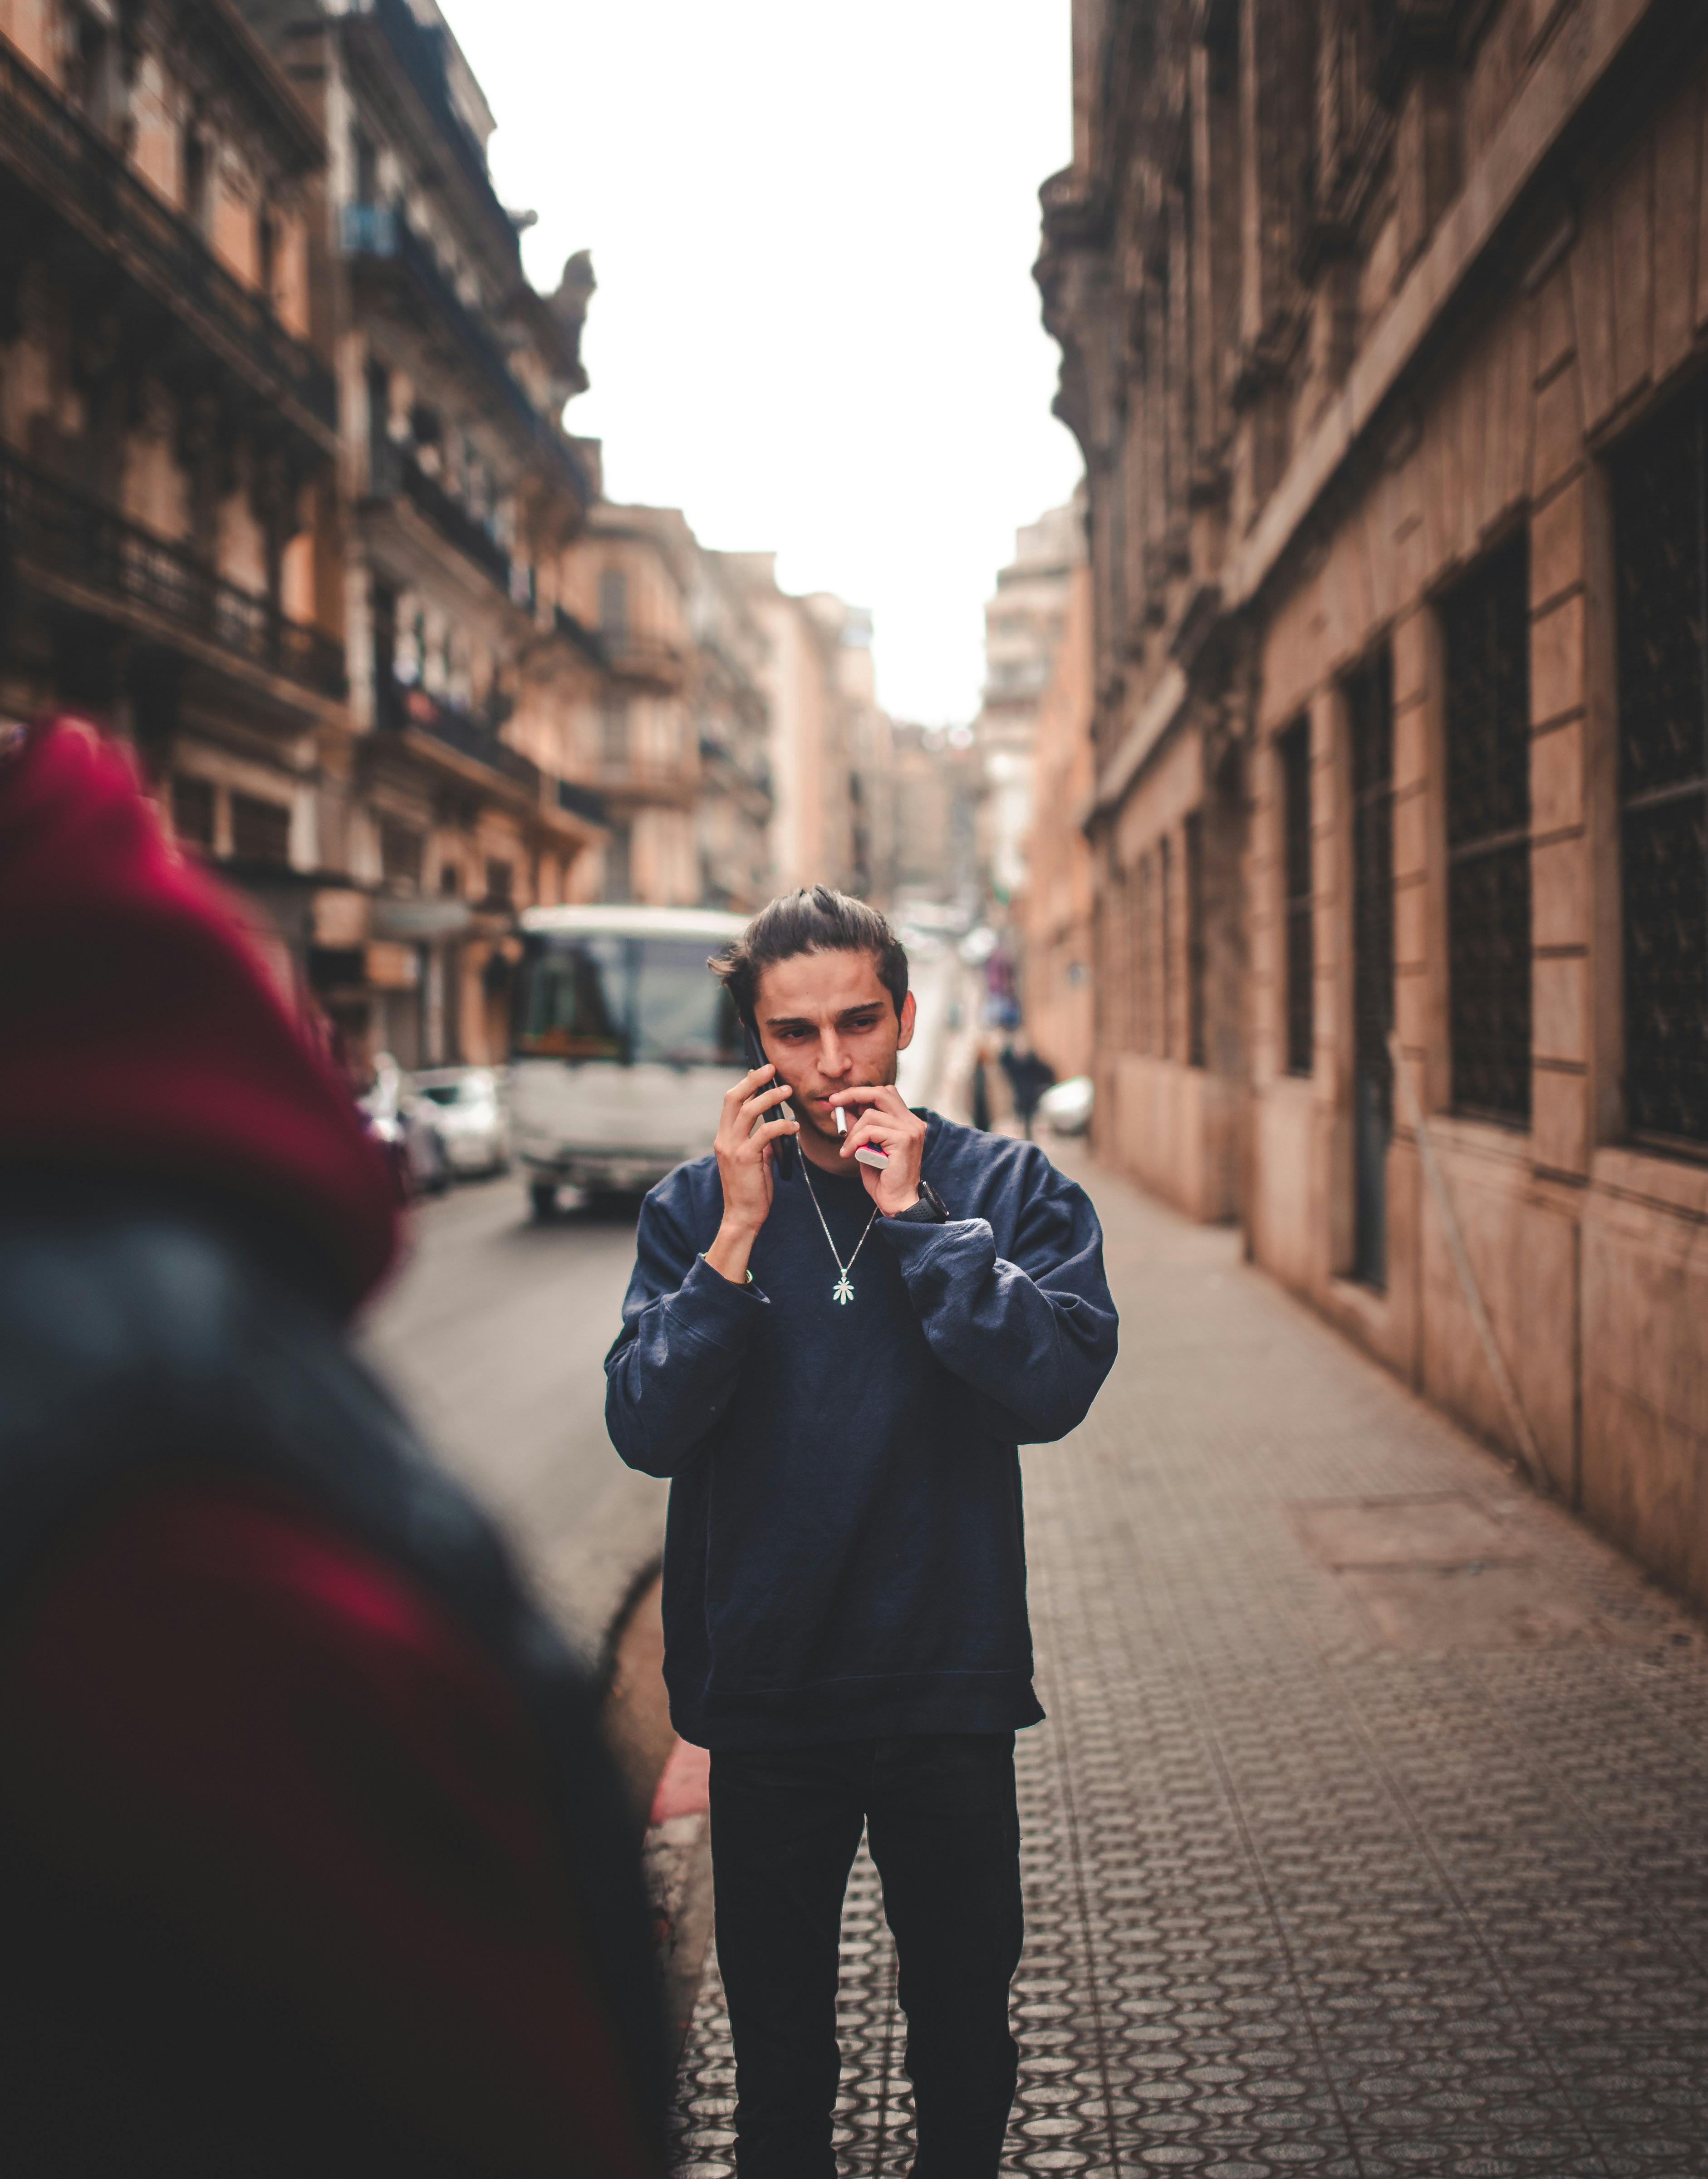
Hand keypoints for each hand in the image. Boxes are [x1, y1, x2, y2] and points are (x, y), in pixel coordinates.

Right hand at [706, 1064, 797, 1282]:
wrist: (742, 1216)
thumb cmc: (751, 1190)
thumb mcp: (753, 1160)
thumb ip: (758, 1142)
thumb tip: (773, 1126)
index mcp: (724, 1137)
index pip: (731, 1102)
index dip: (745, 1084)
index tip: (761, 1073)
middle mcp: (724, 1139)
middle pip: (734, 1098)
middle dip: (753, 1080)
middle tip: (771, 1069)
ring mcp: (732, 1148)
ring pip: (749, 1110)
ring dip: (770, 1097)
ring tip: (788, 1092)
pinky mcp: (745, 1158)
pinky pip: (765, 1132)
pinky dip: (781, 1125)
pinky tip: (794, 1126)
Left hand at [829, 1085, 927, 1215]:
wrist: (897, 1202)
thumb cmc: (883, 1178)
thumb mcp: (865, 1147)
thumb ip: (857, 1127)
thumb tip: (838, 1109)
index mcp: (907, 1122)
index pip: (885, 1094)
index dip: (861, 1093)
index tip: (839, 1099)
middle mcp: (912, 1122)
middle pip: (881, 1093)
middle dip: (854, 1095)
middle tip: (834, 1103)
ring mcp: (910, 1130)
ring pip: (871, 1114)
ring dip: (852, 1131)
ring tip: (847, 1149)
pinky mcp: (904, 1140)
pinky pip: (870, 1131)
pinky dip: (854, 1141)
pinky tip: (850, 1154)